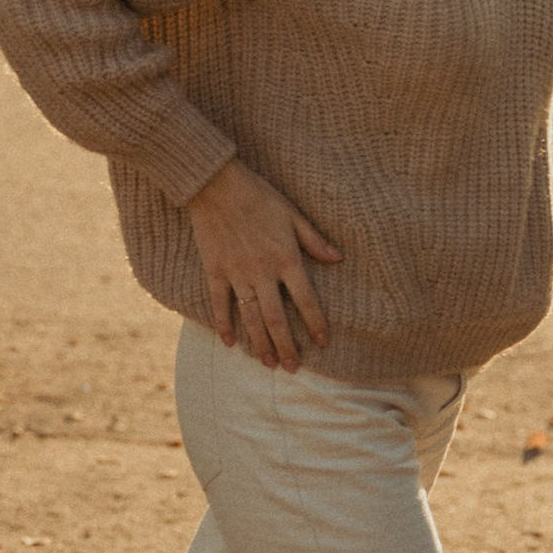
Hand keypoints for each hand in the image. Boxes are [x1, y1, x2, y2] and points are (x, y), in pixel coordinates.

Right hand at [184, 158, 341, 369]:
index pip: (306, 299)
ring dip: (260, 342)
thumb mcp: (292, 214)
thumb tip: (337, 258)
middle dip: (286, 345)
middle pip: (277, 317)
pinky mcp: (215, 271)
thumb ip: (313, 240)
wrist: (216, 184)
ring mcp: (236, 274)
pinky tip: (229, 343)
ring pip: (250, 316)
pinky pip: (219, 304)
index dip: (315, 323)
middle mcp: (262, 272)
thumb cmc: (259, 196)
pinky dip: (224, 324)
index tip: (323, 342)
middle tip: (292, 367)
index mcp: (285, 258)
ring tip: (268, 363)